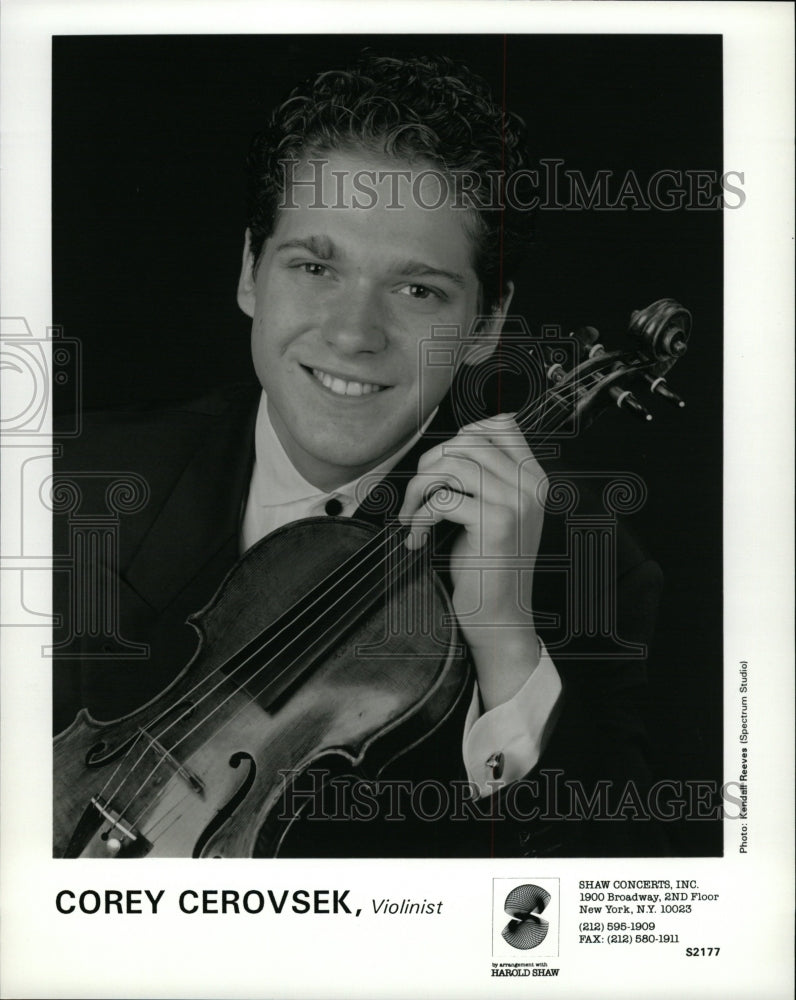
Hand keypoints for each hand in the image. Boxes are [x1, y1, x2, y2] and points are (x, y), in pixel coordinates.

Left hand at [398, 414, 547, 711]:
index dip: (461, 434)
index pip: (500, 425)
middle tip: (417, 496)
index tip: (440, 465)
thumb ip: (485, 476)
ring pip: (451, 465)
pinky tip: (418, 539)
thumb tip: (453, 443)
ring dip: (418, 489)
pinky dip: (419, 518)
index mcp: (534, 478)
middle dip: (429, 463)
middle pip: (467, 440)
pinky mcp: (495, 523)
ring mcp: (516, 502)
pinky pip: (442, 499)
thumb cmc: (489, 566)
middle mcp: (530, 485)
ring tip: (413, 517)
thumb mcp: (495, 512)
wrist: (500, 617)